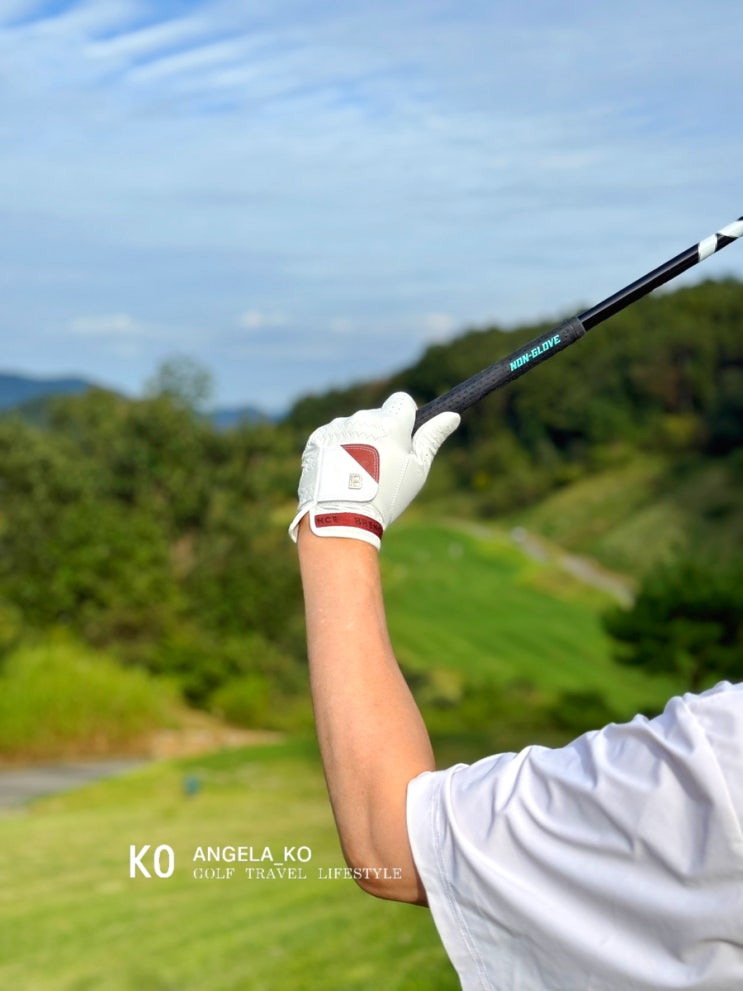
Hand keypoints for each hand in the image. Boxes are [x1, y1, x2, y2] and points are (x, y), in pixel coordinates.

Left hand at [289, 392, 459, 548]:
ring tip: (357, 474)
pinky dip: (336, 450)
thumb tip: (452, 415)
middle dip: (380, 434)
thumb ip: (432, 437)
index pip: (402, 401)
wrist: (342, 517)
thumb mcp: (417, 469)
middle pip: (377, 416)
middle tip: (379, 467)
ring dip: (357, 441)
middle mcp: (362, 418)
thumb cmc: (386, 495)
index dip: (405, 420)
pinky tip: (339, 472)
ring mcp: (337, 428)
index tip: (402, 441)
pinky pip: (332, 437)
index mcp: (390, 422)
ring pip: (353, 427)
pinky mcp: (317, 439)